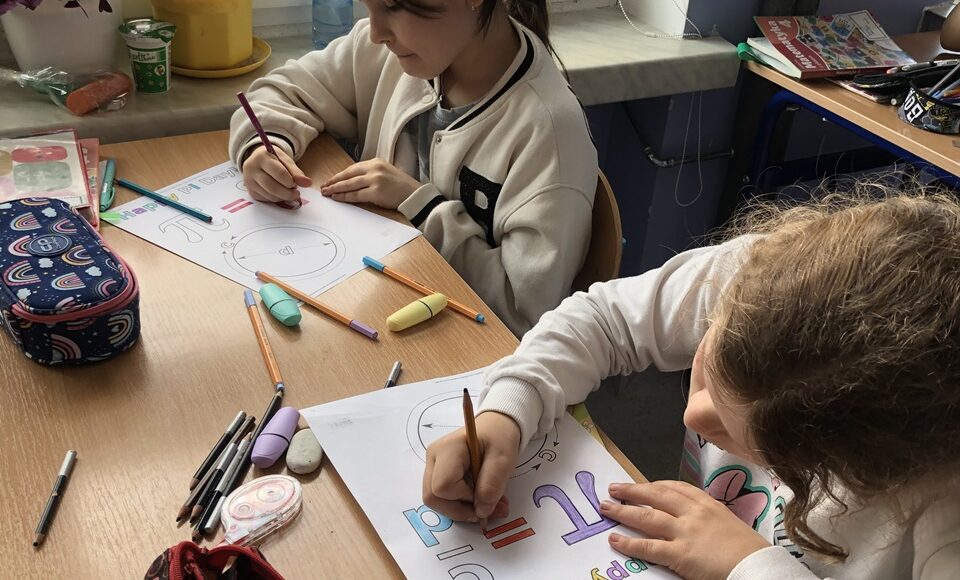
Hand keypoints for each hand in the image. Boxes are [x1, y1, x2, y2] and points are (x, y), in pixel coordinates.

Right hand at [241, 145, 311, 203]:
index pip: (279, 173)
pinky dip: (276, 199)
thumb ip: (296, 172)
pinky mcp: (250, 190)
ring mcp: (249, 181)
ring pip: (269, 195)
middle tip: (296, 194)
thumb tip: (307, 183)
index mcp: (262, 157)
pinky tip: (280, 194)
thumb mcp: (286, 160)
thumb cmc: (274, 159)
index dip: (290, 181)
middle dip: (287, 193)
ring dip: (282, 197)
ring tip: (288, 192)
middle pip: (272, 187)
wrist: (258, 160)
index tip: (296, 184)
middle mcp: (251, 169)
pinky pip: (265, 199)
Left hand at [320, 158, 420, 208]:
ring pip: (349, 185)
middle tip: (324, 187)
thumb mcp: (386, 173)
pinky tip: (337, 198)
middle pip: (348, 175)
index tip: (331, 180)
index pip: (352, 168)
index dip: (340, 175)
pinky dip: (344, 197)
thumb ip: (371, 174)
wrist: (415, 195)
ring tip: (326, 193)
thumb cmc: (401, 187)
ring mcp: (375, 180)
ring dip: (336, 189)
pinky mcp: (376, 192)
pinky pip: (355, 195)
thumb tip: (353, 181)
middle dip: (334, 181)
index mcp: (376, 162)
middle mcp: (374, 169)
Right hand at [422, 411, 519, 521]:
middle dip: (460, 509)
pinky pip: (442, 498)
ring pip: (436, 501)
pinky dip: (461, 505)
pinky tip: (479, 498)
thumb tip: (481, 511)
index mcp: (447, 449)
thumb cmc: (499, 437)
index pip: (442, 487)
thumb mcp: (503, 459)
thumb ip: (492, 486)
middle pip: (432, 497)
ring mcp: (433, 466)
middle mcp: (433, 458)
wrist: (496, 427)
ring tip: (487, 503)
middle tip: (487, 507)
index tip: (486, 493)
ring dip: (462, 509)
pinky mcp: (438, 474)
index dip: (465, 498)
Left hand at [600, 480, 769, 579]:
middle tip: (614, 489)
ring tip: (606, 508)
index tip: (644, 485)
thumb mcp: (730, 524)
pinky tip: (615, 539)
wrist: (760, 567)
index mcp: (708, 504)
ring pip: (647, 516)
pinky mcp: (681, 554)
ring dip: (623, 511)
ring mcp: (685, 532)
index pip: (676, 487)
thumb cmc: (750, 551)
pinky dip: (629, 543)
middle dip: (633, 491)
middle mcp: (694, 513)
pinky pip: (649, 547)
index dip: (655, 485)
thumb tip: (695, 523)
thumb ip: (709, 519)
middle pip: (656, 496)